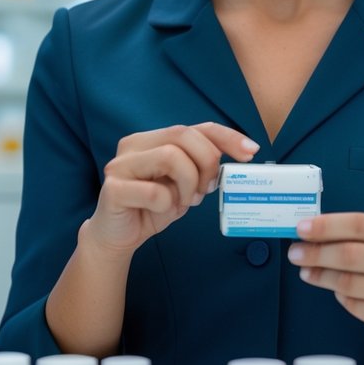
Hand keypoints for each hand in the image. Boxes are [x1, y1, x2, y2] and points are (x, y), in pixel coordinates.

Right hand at [84, 122, 258, 257]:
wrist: (118, 237)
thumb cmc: (153, 207)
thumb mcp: (185, 184)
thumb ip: (202, 167)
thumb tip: (241, 157)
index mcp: (152, 139)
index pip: (196, 127)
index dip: (227, 137)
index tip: (251, 152)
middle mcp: (134, 144)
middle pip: (183, 135)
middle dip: (207, 162)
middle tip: (207, 189)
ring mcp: (120, 165)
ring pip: (170, 156)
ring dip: (188, 184)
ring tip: (184, 201)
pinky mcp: (113, 189)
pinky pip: (153, 191)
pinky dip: (167, 204)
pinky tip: (162, 211)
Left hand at [288, 212, 363, 348]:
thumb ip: (350, 239)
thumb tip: (308, 234)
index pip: (360, 224)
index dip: (327, 225)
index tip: (301, 228)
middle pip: (351, 253)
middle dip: (317, 253)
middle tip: (294, 253)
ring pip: (348, 282)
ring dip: (321, 276)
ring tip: (306, 272)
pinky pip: (354, 305)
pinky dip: (340, 298)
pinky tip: (337, 292)